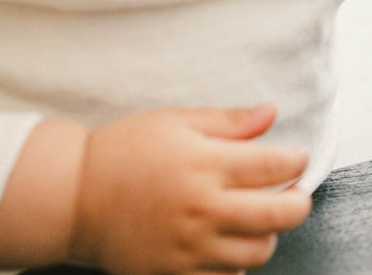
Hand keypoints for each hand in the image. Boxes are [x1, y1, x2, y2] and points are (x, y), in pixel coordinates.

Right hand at [70, 103, 311, 274]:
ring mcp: (188, 248)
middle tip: (293, 192)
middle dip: (298, 203)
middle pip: (279, 216)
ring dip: (266, 234)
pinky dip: (235, 264)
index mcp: (205, 165)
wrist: (72, 198)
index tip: (297, 157)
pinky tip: (227, 242)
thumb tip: (271, 114)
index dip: (296, 160)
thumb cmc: (124, 151)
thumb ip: (229, 122)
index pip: (275, 166)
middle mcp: (201, 210)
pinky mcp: (172, 274)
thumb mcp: (177, 121)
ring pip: (257, 252)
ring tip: (256, 217)